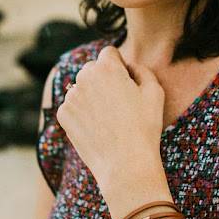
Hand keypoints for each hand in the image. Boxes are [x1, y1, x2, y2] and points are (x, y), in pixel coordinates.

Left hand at [55, 45, 165, 189]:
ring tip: (108, 118)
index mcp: (108, 68)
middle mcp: (85, 77)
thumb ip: (141, 70)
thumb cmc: (145, 127)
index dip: (119, 66)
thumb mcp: (155, 92)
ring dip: (91, 95)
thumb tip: (128, 66)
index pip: (109, 53)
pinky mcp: (63, 115)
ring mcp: (71, 96)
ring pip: (81, 87)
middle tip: (118, 102)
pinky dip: (82, 113)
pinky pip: (73, 106)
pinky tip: (96, 127)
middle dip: (102, 79)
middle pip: (92, 69)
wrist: (125, 164)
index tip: (125, 82)